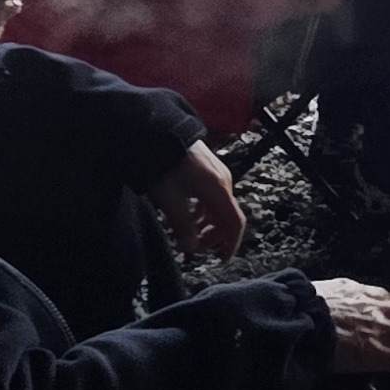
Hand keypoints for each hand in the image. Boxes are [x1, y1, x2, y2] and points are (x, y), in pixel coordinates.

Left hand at [150, 140, 246, 258]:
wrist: (155, 130)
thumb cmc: (163, 164)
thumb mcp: (170, 199)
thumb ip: (183, 226)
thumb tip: (190, 247)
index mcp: (218, 189)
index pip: (235, 222)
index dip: (231, 243)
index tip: (221, 259)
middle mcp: (223, 181)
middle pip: (226, 216)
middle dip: (211, 236)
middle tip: (190, 246)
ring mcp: (215, 172)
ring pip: (217, 206)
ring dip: (204, 223)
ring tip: (183, 232)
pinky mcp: (206, 167)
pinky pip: (210, 196)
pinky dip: (201, 210)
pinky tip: (184, 213)